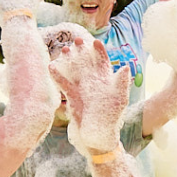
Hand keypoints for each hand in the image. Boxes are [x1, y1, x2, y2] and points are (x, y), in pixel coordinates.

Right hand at [49, 36, 128, 154]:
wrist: (98, 136)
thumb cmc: (111, 119)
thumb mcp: (119, 100)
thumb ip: (121, 83)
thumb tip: (125, 67)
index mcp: (107, 81)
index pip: (103, 62)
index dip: (99, 52)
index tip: (95, 42)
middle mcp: (94, 83)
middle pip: (87, 62)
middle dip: (82, 51)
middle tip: (76, 40)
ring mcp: (83, 89)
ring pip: (75, 70)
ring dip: (70, 60)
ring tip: (64, 49)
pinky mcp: (73, 97)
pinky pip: (64, 84)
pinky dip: (58, 76)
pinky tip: (51, 66)